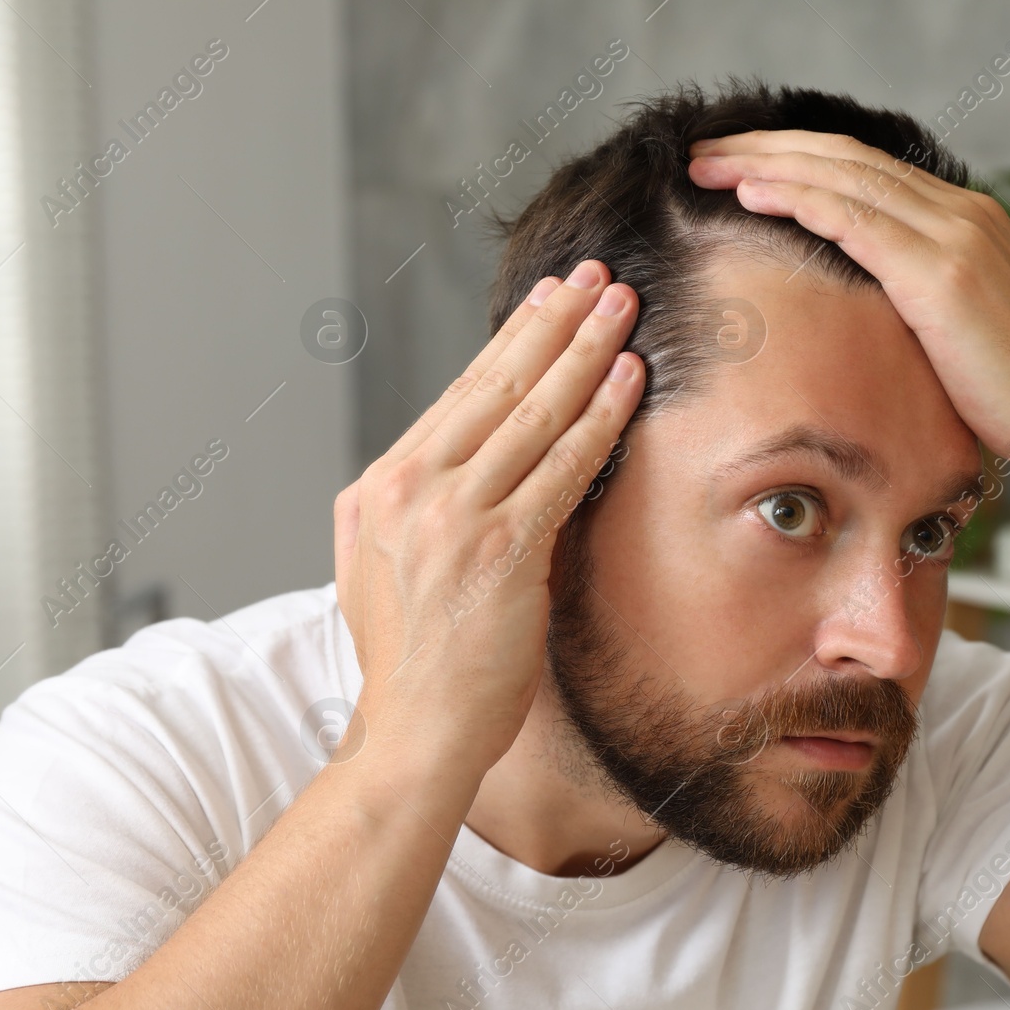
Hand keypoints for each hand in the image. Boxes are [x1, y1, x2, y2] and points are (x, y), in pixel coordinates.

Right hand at [332, 262, 643, 770]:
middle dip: (552, 322)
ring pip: (531, 413)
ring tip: (621, 305)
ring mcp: (454, 517)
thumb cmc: (411, 662)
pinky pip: (563, 465)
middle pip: (494, 385)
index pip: (458, 396)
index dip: (510, 342)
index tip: (548, 301)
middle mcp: (411, 488)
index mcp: (382, 488)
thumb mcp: (380, 569)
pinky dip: (599, 415)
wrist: (412, 734)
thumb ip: (414, 509)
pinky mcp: (501, 550)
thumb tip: (458, 462)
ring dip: (584, 350)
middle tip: (594, 276)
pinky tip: (629, 379)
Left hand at [686, 130, 1009, 488]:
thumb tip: (865, 310)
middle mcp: (961, 213)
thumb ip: (917, 300)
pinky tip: (751, 193)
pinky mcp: (942, 276)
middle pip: (844, 159)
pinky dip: (798, 200)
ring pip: (842, 178)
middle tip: (703, 148)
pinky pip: (856, 221)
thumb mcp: (961, 328)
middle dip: (768, 147)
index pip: (864, 170)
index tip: (738, 161)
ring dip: (766, 164)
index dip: (796, 158)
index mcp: (964, 221)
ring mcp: (955, 238)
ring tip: (706, 162)